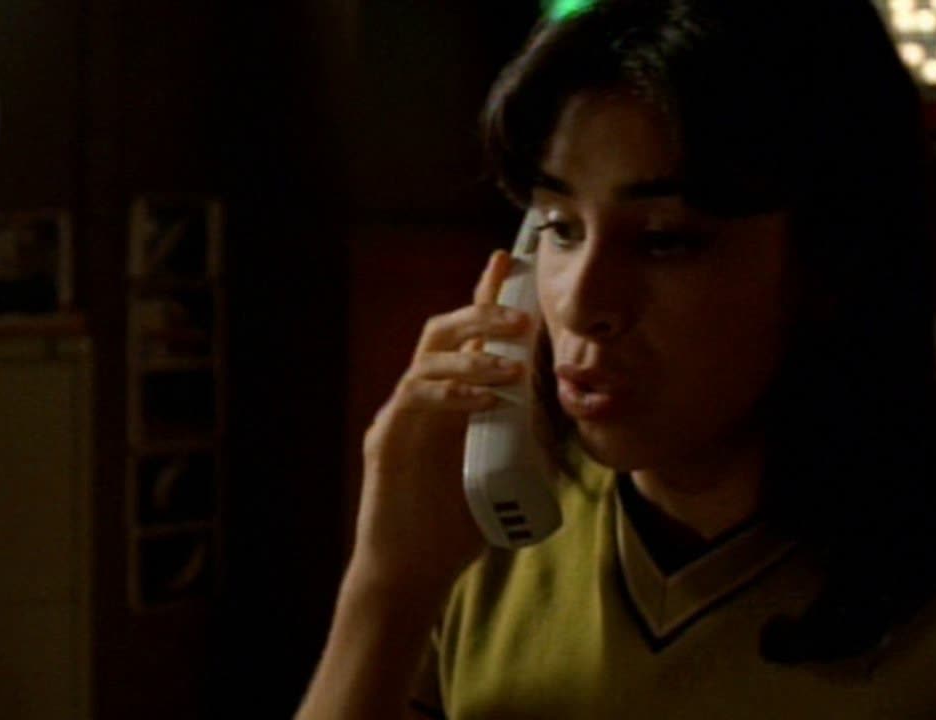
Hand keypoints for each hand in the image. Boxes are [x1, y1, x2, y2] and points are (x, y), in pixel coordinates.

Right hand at [353, 250, 529, 596]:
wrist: (412, 570)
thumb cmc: (454, 524)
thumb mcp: (503, 474)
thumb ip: (522, 439)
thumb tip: (549, 410)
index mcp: (452, 398)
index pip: (468, 337)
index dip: (485, 296)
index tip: (507, 262)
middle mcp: (424, 398)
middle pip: (443, 332)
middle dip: (481, 313)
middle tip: (522, 317)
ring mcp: (402, 415)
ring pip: (428, 359)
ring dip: (473, 355)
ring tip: (511, 367)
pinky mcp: (386, 439)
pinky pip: (415, 398)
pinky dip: (453, 393)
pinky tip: (485, 401)